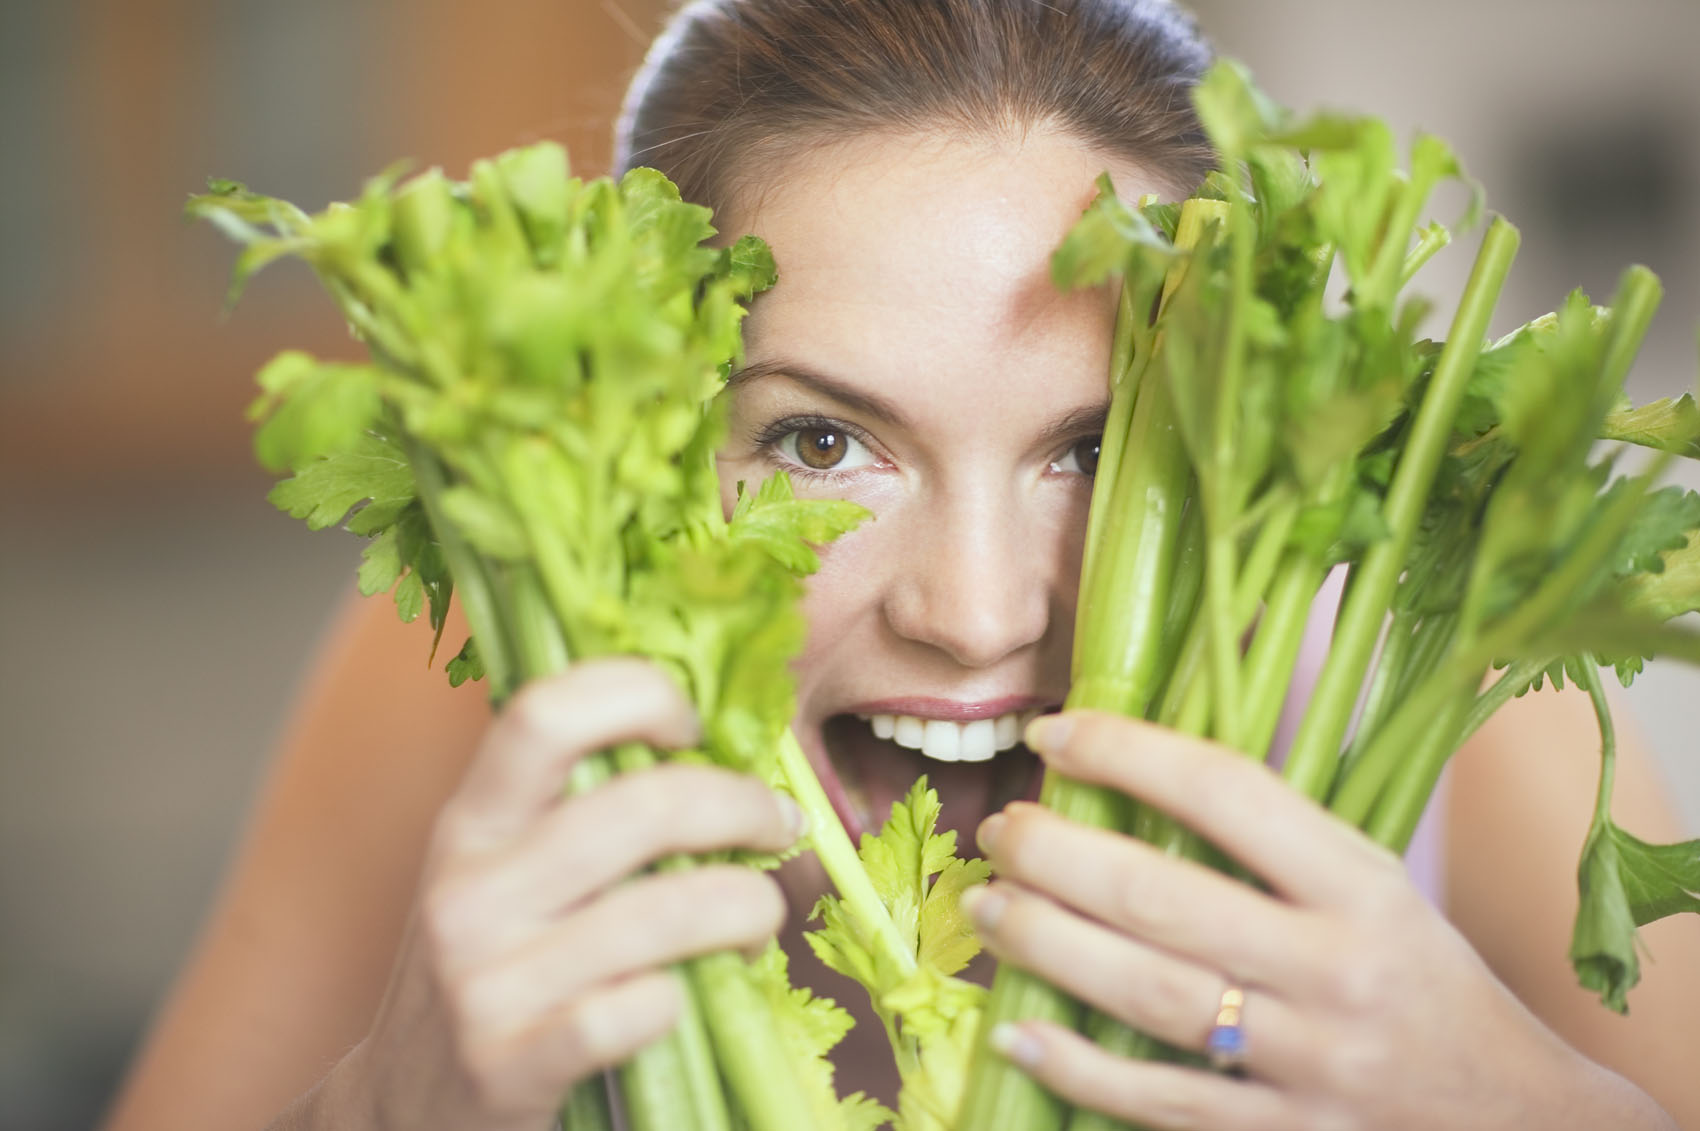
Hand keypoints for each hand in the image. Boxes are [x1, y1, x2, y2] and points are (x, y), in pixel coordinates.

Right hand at [330, 659, 802, 1130]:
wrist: (405, 1109)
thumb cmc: (491, 969)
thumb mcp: (503, 874)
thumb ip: (576, 810)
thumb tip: (712, 747)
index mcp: (471, 823)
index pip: (547, 712)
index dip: (640, 695)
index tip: (693, 727)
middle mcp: (470, 890)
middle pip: (641, 807)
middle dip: (741, 806)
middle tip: (778, 821)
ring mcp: (488, 980)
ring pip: (664, 910)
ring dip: (749, 905)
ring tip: (760, 915)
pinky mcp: (511, 1063)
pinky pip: (641, 1009)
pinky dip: (688, 996)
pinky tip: (690, 995)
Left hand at [963, 710, 1666, 1130]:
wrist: (1515, 1120)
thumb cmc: (1424, 980)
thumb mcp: (1376, 888)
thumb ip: (1272, 842)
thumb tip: (1129, 775)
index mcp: (1362, 887)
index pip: (1228, 794)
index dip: (1128, 753)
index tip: (1056, 733)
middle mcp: (1334, 972)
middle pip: (1162, 900)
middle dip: (1056, 857)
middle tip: (1001, 830)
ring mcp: (1305, 1065)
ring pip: (1148, 997)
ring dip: (1047, 944)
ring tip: (985, 905)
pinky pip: (1158, 1100)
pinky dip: (1077, 1067)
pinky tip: (1016, 1027)